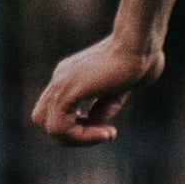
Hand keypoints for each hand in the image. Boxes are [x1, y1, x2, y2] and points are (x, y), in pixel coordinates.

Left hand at [32, 34, 164, 144]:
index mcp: (71, 76)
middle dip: (73, 136)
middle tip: (104, 132)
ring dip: (79, 140)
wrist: (141, 43)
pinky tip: (106, 132)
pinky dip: (82, 137)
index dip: (79, 128)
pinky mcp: (67, 90)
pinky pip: (60, 127)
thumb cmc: (141, 60)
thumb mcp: (119, 90)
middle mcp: (61, 78)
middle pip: (44, 120)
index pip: (58, 111)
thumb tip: (96, 125)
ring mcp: (61, 83)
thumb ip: (104, 107)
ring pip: (50, 127)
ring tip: (107, 134)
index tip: (109, 129)